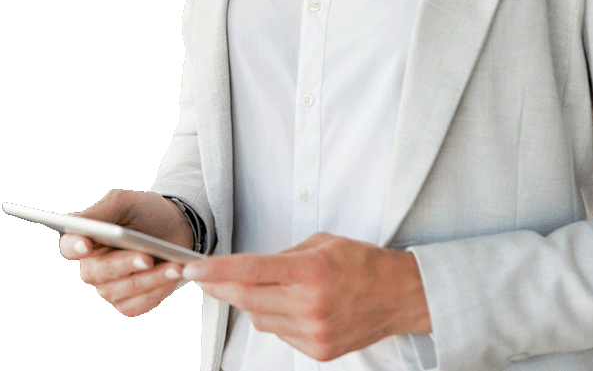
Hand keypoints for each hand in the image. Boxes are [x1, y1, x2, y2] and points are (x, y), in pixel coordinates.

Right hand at [59, 189, 193, 316]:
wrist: (177, 228)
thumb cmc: (147, 212)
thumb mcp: (127, 202)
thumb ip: (102, 210)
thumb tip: (78, 222)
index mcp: (86, 238)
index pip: (68, 246)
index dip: (74, 247)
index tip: (86, 245)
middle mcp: (92, 266)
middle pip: (95, 272)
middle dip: (123, 264)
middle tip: (147, 257)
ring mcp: (109, 287)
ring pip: (119, 291)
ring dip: (149, 279)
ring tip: (174, 266)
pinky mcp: (127, 303)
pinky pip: (136, 305)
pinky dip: (156, 291)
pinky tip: (172, 277)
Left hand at [182, 232, 431, 360]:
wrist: (399, 295)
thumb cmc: (362, 262)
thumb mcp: (323, 242)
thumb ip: (284, 256)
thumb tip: (250, 267)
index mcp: (310, 270)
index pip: (250, 271)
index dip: (216, 270)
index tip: (192, 268)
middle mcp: (308, 304)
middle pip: (246, 299)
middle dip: (221, 286)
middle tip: (204, 276)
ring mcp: (312, 332)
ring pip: (259, 319)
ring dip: (251, 302)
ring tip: (265, 286)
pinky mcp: (317, 351)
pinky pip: (280, 334)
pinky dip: (276, 318)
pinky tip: (290, 305)